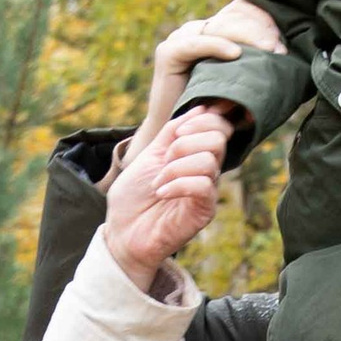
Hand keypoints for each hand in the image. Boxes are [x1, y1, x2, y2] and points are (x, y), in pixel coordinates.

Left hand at [102, 105, 230, 291]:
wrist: (122, 232)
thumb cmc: (133, 197)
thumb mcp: (149, 154)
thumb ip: (172, 131)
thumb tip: (201, 109)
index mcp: (194, 154)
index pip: (218, 126)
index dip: (200, 121)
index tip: (175, 132)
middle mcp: (205, 171)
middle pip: (218, 139)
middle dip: (185, 143)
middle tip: (164, 160)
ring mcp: (207, 191)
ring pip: (209, 161)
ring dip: (175, 167)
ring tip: (158, 183)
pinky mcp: (204, 211)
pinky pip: (204, 186)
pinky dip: (178, 184)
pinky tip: (161, 193)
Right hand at [138, 0, 280, 139]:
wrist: (179, 137)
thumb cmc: (210, 114)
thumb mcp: (235, 84)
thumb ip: (249, 67)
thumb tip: (284, 55)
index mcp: (210, 36)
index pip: (239, 22)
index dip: (262, 29)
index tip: (283, 46)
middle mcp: (193, 33)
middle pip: (229, 22)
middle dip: (257, 31)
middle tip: (278, 47)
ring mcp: (178, 40)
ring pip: (216, 28)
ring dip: (244, 36)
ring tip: (266, 48)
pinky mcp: (168, 53)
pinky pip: (197, 43)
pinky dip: (217, 46)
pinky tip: (236, 53)